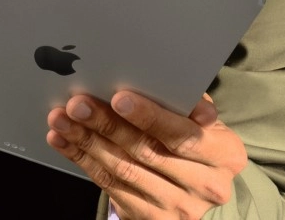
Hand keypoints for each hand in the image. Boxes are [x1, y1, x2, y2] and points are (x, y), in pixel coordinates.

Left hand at [46, 91, 246, 218]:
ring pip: (123, 170)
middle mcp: (205, 185)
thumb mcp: (206, 124)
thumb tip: (160, 79)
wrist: (205, 195)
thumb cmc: (199, 145)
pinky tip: (64, 141)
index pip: (182, 135)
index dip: (149, 117)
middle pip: (146, 152)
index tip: (119, 98)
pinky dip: (83, 160)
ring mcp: (177, 208)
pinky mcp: (150, 219)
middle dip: (107, 125)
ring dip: (86, 142)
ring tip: (60, 120)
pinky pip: (110, 186)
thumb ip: (186, 103)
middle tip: (77, 104)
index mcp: (224, 154)